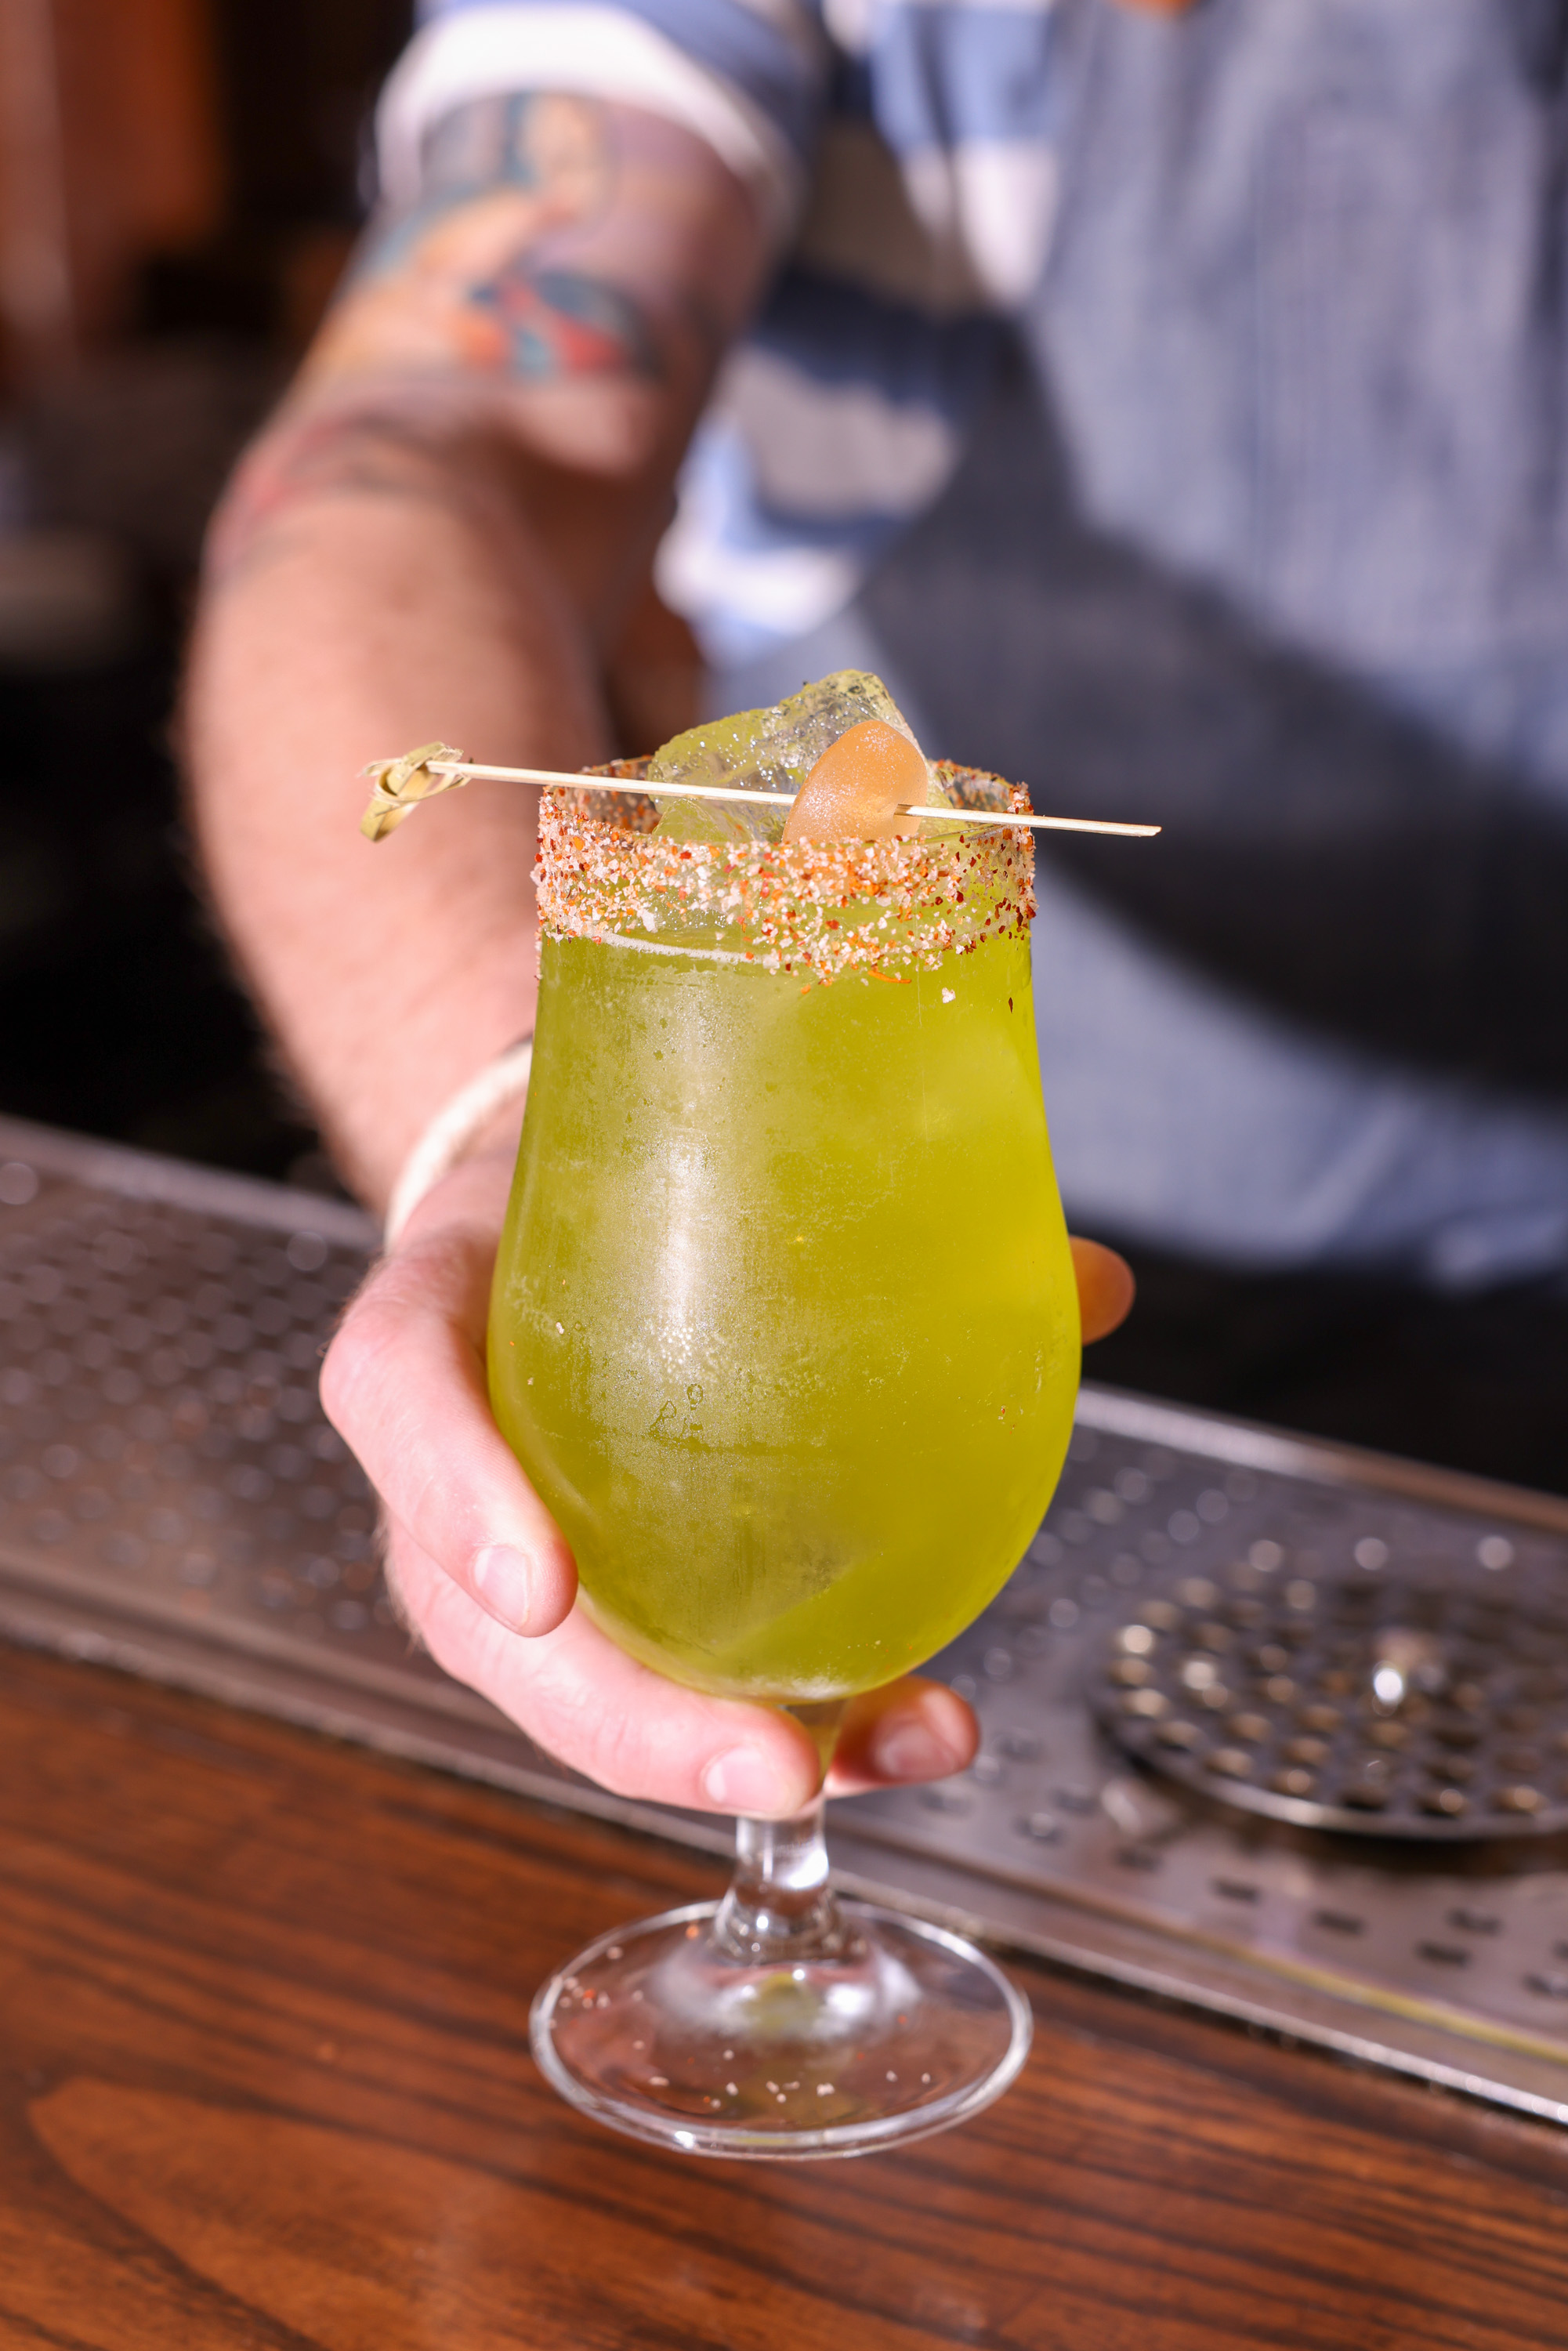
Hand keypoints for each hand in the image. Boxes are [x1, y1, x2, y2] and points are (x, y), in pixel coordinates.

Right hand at [322, 1154, 1133, 1815]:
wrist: (548, 1197)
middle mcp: (450, 1455)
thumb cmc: (608, 1175)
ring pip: (569, 1689)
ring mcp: (500, 1543)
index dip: (452, 1497)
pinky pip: (650, 1677)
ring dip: (718, 1756)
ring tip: (897, 1753)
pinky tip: (902, 1731)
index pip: (394, 1391)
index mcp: (435, 1309)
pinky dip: (775, 1721)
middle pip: (480, 1625)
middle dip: (627, 1721)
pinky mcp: (581, 1591)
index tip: (548, 1589)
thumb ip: (868, 1193)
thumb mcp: (686, 1145)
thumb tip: (1097, 1282)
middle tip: (778, 1766)